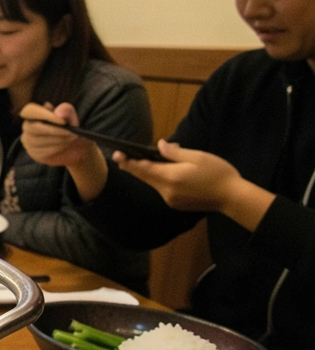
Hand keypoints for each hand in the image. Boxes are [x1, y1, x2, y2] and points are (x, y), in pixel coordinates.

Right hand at [19, 102, 99, 168]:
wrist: (72, 147)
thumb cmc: (68, 127)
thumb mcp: (71, 116)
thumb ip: (66, 110)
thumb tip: (58, 113)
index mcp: (33, 112)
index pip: (31, 111)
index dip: (45, 115)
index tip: (62, 121)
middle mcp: (27, 126)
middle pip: (34, 128)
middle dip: (55, 131)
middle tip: (71, 133)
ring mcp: (28, 141)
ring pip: (40, 141)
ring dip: (58, 140)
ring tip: (71, 138)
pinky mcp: (33, 153)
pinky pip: (43, 151)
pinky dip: (57, 148)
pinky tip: (65, 145)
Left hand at [115, 142, 242, 212]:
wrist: (232, 197)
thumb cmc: (218, 173)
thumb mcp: (198, 157)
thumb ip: (175, 153)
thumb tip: (159, 146)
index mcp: (171, 177)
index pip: (144, 169)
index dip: (129, 162)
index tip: (117, 155)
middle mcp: (166, 191)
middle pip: (145, 177)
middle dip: (132, 167)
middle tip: (120, 157)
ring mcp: (170, 199)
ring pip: (152, 183)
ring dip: (146, 173)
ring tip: (141, 161)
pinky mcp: (175, 204)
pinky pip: (161, 189)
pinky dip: (157, 180)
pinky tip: (161, 172)